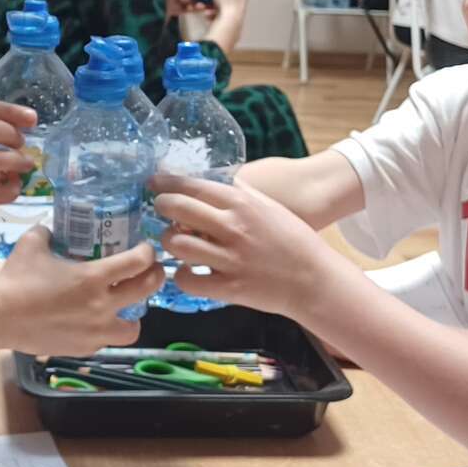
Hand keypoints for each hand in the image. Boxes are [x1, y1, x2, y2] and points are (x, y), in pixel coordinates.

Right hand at [0, 227, 162, 354]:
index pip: (137, 262)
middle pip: (146, 290)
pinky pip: (106, 341)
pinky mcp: (83, 348)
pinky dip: (106, 331)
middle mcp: (100, 306)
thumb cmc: (16, 279)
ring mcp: (94, 331)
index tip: (146, 249)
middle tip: (151, 271)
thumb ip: (49, 232)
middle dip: (154, 277)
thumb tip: (53, 227)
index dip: (147, 253)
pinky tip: (96, 323)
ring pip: (133, 327)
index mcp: (92, 278)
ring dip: (135, 315)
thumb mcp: (33, 244)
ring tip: (127, 306)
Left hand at [149, 173, 347, 316]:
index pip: (193, 185)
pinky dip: (181, 276)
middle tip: (160, 210)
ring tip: (174, 241)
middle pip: (178, 209)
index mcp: (242, 203)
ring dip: (169, 241)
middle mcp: (233, 227)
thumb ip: (241, 192)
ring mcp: (229, 259)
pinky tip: (187, 271)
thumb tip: (214, 178)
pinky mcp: (228, 287)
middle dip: (161, 207)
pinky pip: (187, 280)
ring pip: (177, 244)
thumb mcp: (269, 206)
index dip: (167, 182)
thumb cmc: (293, 239)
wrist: (314, 278)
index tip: (153, 182)